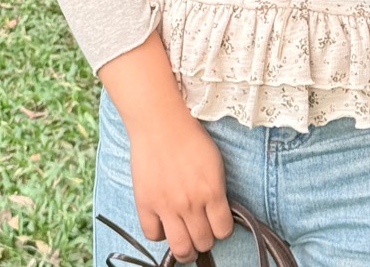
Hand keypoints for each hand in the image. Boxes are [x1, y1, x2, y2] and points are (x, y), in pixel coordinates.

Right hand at [128, 110, 233, 261]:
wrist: (161, 122)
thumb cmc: (189, 137)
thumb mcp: (214, 162)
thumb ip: (216, 191)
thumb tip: (218, 213)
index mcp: (212, 191)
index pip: (223, 230)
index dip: (221, 229)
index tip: (216, 224)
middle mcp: (191, 202)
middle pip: (203, 243)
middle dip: (204, 240)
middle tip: (200, 230)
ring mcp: (167, 205)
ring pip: (180, 248)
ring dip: (185, 248)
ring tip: (184, 239)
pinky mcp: (146, 204)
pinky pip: (153, 235)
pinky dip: (159, 233)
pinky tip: (163, 223)